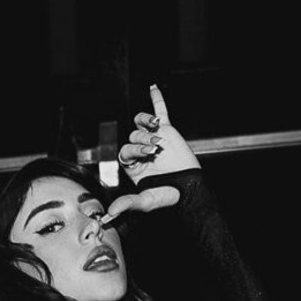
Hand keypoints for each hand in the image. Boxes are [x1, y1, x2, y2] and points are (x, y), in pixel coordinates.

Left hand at [102, 85, 198, 226]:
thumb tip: (110, 213)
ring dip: (147, 127)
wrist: (189, 188)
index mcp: (133, 166)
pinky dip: (156, 99)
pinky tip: (153, 88)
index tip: (147, 156)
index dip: (134, 150)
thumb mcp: (146, 201)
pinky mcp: (167, 130)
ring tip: (159, 136)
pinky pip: (160, 111)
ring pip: (141, 124)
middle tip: (156, 150)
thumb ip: (128, 203)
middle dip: (143, 142)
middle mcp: (140, 151)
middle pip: (133, 136)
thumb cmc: (168, 196)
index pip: (125, 151)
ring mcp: (153, 139)